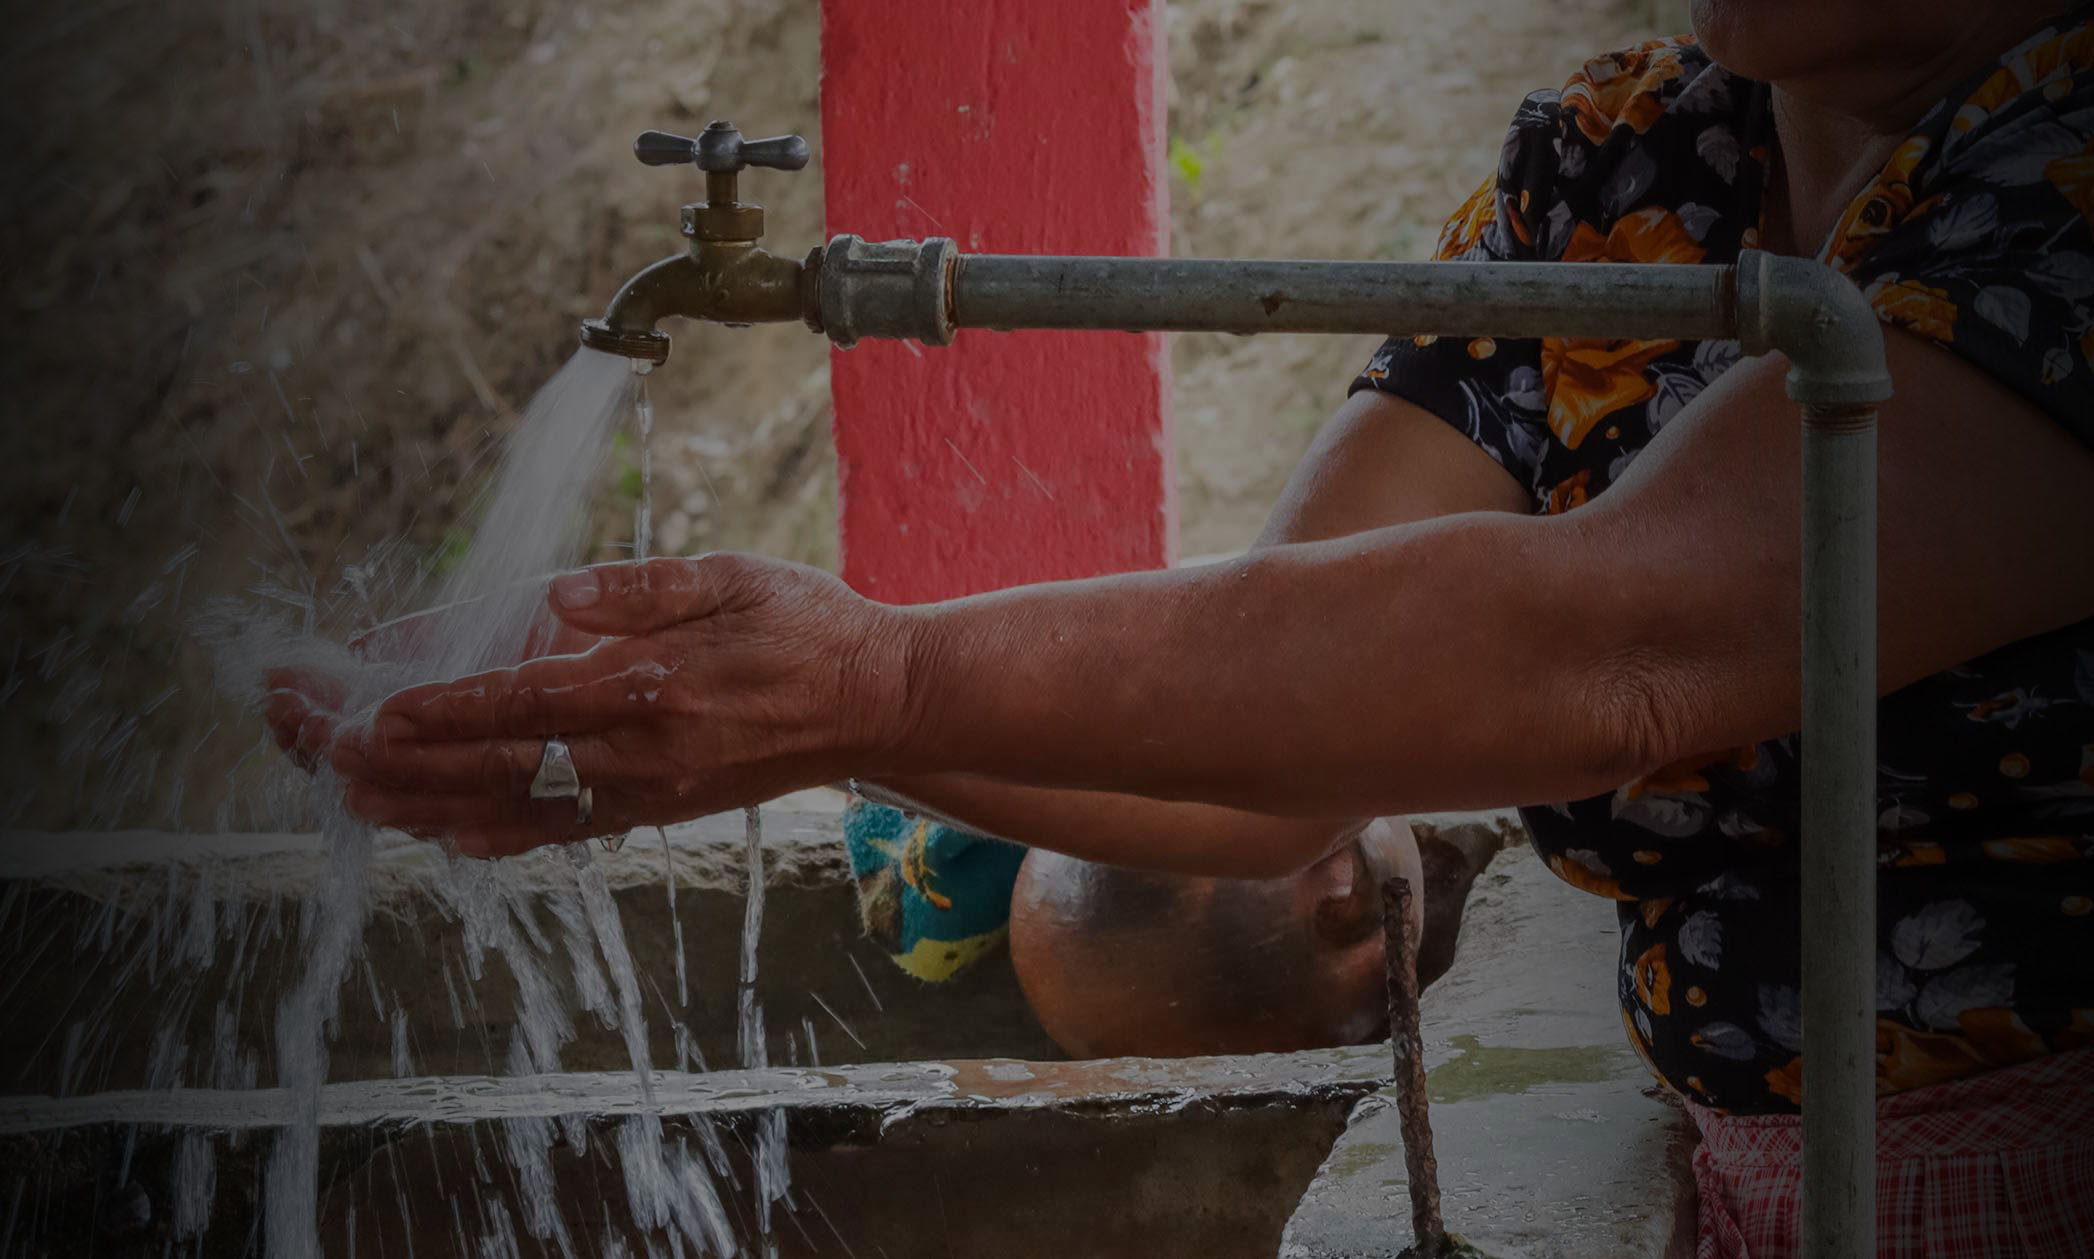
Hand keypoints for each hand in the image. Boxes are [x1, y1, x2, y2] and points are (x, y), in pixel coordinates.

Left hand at [328, 554, 913, 855]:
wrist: (877, 703)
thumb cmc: (806, 627)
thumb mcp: (734, 576)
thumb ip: (644, 588)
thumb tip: (560, 594)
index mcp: (655, 687)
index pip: (526, 702)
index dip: (443, 711)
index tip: (373, 712)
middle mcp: (642, 754)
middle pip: (496, 763)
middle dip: (399, 758)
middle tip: (317, 744)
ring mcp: (647, 792)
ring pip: (515, 807)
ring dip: (424, 802)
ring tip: (346, 791)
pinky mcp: (656, 810)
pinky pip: (562, 832)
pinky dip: (495, 835)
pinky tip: (442, 835)